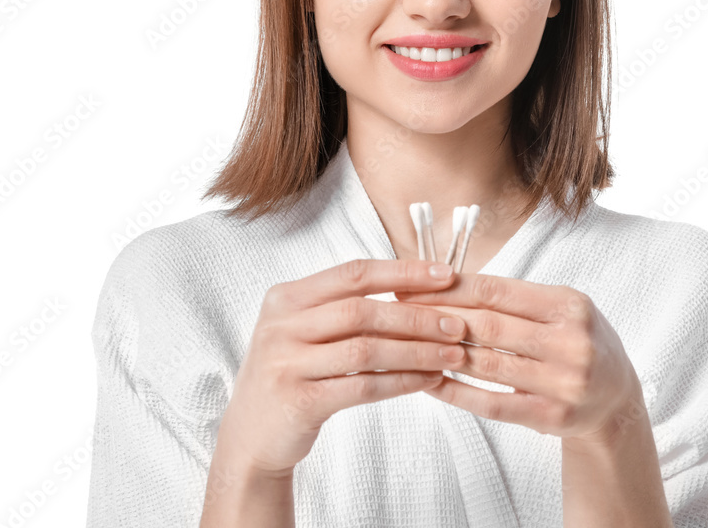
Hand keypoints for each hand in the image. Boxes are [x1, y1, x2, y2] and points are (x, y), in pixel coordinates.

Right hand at [213, 259, 468, 476]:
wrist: (250, 437)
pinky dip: (401, 382)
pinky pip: (363, 387)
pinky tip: (427, 380)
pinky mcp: (299, 402)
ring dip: (416, 351)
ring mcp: (287, 364)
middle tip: (457, 323)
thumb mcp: (303, 330)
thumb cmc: (292, 374)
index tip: (445, 274)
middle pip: (362, 310)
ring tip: (452, 354)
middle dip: (416, 316)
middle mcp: (281, 325)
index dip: (402, 271)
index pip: (354, 273)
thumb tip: (415, 287)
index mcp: (286, 297)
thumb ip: (344, 307)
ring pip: (366, 349)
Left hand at [393, 273, 641, 444]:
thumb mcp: (560, 308)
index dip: (451, 288)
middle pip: (489, 326)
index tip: (414, 283)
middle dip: (438, 317)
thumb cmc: (577, 341)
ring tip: (408, 343)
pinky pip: (493, 403)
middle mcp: (571, 342)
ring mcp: (564, 383)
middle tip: (400, 311)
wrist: (617, 399)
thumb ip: (514, 298)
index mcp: (569, 305)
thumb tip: (446, 280)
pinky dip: (457, 392)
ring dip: (442, 353)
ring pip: (487, 365)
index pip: (498, 291)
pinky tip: (430, 381)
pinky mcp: (552, 418)